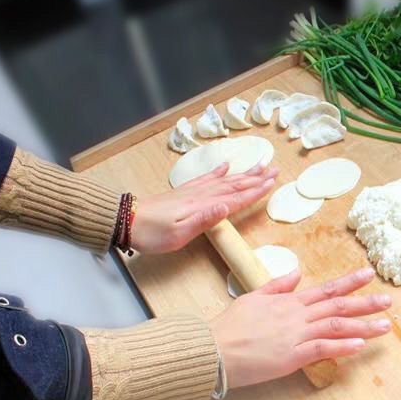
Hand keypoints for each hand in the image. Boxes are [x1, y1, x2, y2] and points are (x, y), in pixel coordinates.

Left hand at [132, 162, 277, 253]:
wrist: (126, 221)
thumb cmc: (152, 233)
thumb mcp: (179, 233)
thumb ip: (204, 220)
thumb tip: (227, 206)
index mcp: (203, 206)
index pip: (235, 198)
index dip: (255, 191)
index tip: (272, 183)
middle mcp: (201, 195)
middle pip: (234, 185)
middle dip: (256, 178)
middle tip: (274, 170)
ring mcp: (192, 192)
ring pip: (225, 180)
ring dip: (243, 174)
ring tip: (259, 166)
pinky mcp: (184, 193)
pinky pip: (207, 179)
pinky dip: (219, 172)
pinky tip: (226, 166)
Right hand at [210, 267, 391, 388]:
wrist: (213, 348)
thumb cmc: (229, 326)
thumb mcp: (253, 297)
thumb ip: (277, 285)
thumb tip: (296, 273)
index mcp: (289, 302)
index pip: (326, 290)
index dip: (349, 282)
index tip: (369, 275)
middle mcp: (296, 316)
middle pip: (338, 306)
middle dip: (366, 303)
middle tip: (389, 302)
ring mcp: (295, 336)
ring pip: (336, 326)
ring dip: (363, 325)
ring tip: (385, 326)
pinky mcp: (291, 357)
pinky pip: (321, 349)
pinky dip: (342, 346)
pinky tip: (360, 345)